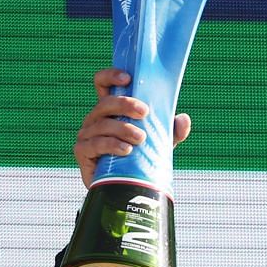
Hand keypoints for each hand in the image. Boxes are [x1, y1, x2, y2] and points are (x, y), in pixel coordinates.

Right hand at [73, 68, 191, 187]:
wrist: (125, 190)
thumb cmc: (139, 160)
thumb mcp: (160, 144)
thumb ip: (172, 132)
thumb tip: (183, 119)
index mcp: (111, 111)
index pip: (103, 85)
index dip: (110, 76)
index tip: (128, 78)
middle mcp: (96, 119)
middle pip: (105, 103)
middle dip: (125, 104)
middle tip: (144, 112)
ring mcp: (87, 135)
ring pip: (102, 124)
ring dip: (122, 128)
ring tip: (140, 138)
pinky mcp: (83, 152)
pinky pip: (94, 144)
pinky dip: (111, 145)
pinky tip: (126, 150)